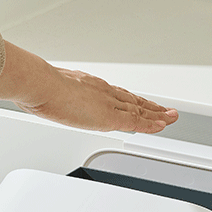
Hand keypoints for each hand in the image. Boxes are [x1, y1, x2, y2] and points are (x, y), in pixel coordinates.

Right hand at [0, 42, 177, 133]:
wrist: (39, 84)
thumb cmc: (39, 87)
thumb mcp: (49, 91)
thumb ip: (52, 97)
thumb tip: (41, 101)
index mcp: (90, 87)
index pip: (118, 95)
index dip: (131, 101)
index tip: (141, 104)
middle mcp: (103, 92)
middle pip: (133, 101)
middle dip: (151, 106)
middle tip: (166, 110)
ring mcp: (108, 104)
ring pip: (140, 109)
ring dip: (157, 114)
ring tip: (172, 118)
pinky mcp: (109, 117)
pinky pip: (136, 122)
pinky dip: (150, 124)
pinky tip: (161, 126)